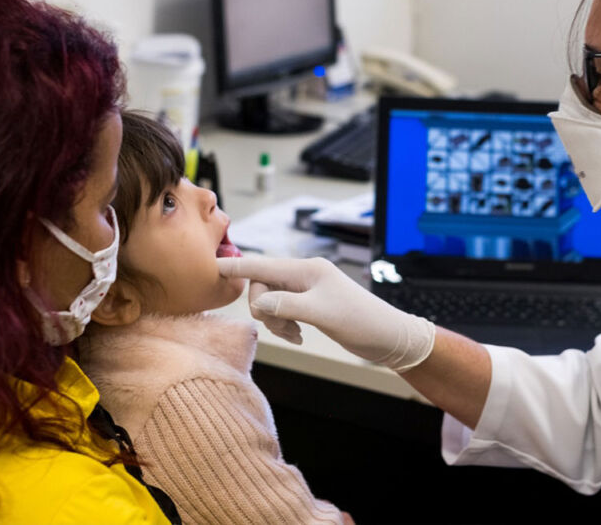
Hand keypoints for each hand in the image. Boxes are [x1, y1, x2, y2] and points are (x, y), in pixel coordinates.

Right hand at [217, 256, 434, 372]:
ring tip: (295, 333)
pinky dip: (285, 324)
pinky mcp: (312, 305)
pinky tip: (298, 335)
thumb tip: (260, 303)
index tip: (212, 265)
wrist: (387, 336)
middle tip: (284, 326)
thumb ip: (286, 305)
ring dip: (276, 320)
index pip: (263, 266)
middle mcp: (305, 275)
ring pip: (272, 301)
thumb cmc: (360, 321)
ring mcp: (308, 290)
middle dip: (265, 309)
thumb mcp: (320, 313)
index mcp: (307, 270)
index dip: (237, 267)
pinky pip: (283, 311)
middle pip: (263, 286)